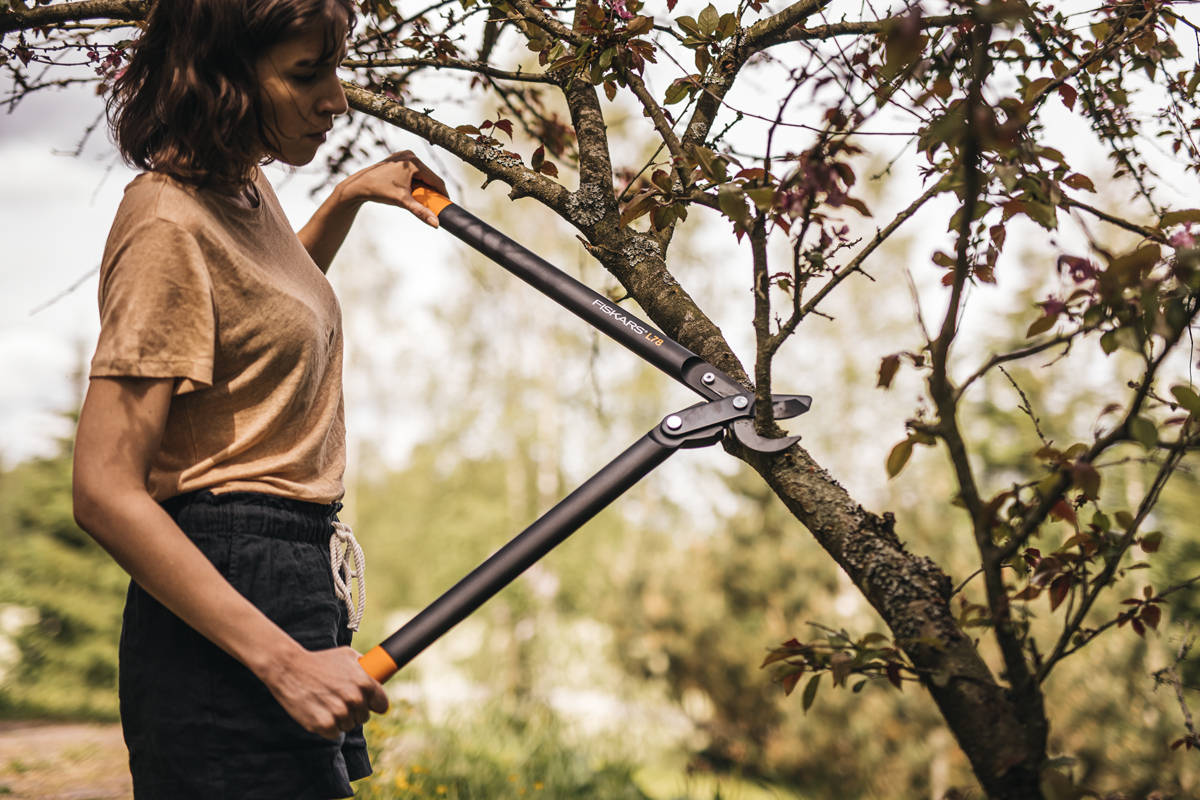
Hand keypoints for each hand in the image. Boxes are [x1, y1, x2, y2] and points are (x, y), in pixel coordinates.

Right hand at [260, 645, 389, 739]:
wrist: (289, 669)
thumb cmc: (319, 661)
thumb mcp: (347, 656)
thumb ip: (365, 667)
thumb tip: (377, 674)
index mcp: (365, 683)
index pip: (382, 705)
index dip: (374, 704)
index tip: (367, 704)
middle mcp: (355, 699)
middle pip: (363, 717)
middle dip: (354, 711)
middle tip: (338, 699)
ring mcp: (340, 713)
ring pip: (348, 726)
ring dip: (340, 719)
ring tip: (326, 703)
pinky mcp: (324, 725)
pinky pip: (334, 733)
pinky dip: (327, 726)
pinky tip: (319, 711)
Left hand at [336, 150, 448, 227]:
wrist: (359, 185)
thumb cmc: (379, 191)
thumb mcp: (403, 202)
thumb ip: (421, 212)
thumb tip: (436, 223)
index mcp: (414, 162)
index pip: (435, 179)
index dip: (443, 193)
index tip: (447, 204)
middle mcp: (410, 155)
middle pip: (429, 176)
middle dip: (432, 190)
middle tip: (434, 204)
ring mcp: (403, 156)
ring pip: (421, 173)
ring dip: (424, 186)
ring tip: (421, 198)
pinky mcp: (398, 159)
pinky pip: (413, 171)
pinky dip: (415, 181)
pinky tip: (412, 190)